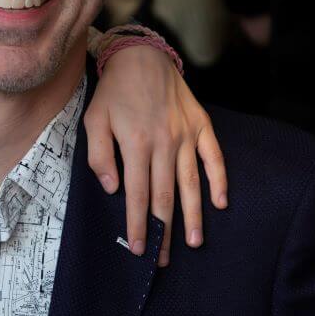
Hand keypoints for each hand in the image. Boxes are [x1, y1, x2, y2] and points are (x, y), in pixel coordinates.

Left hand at [85, 45, 226, 266]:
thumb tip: (114, 188)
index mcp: (135, 143)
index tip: (138, 248)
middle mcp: (164, 142)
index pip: (136, 194)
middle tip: (163, 259)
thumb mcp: (93, 120)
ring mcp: (186, 134)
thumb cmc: (113, 92)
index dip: (137, 223)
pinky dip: (219, 180)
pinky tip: (221, 203)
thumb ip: (99, 156)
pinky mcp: (201, 125)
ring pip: (191, 183)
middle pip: (164, 196)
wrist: (140, 56)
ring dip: (193, 215)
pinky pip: (214, 157)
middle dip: (163, 230)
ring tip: (193, 242)